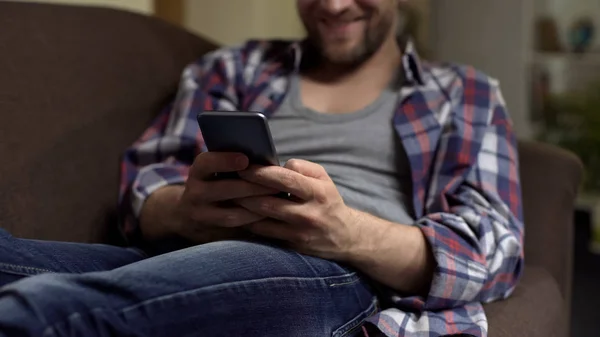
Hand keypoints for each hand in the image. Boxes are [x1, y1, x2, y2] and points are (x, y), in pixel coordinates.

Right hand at [170, 152, 277, 241]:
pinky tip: (269, 215)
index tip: (245, 159)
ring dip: (256, 207)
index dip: (225, 161)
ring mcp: (202, 215)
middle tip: (276, 185)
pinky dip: (254, 222)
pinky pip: (235, 229)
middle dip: (252, 187)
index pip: (206, 163)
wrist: (189, 214)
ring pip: (231, 214)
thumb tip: (264, 161)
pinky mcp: (212, 233)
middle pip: (224, 189)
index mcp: (198, 172)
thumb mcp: (214, 172)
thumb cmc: (214, 184)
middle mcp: (196, 193)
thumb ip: (233, 166)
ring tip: (276, 201)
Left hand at [235, 159, 361, 260]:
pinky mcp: (291, 246)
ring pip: (262, 220)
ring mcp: (299, 233)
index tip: (243, 167)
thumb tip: (276, 166)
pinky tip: (238, 213)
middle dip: (245, 191)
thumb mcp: (323, 178)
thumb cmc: (328, 201)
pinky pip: (264, 233)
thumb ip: (301, 167)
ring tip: (229, 196)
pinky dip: (249, 222)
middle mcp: (308, 214)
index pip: (285, 180)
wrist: (345, 236)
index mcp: (318, 193)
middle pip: (268, 202)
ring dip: (242, 208)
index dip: (261, 173)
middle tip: (227, 182)